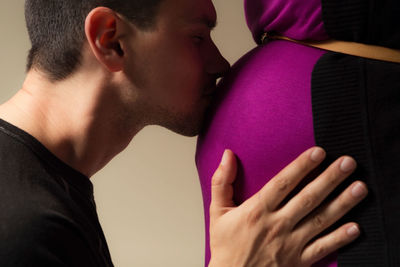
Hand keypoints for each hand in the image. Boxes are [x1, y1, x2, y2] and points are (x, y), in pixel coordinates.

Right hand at [208, 147, 366, 266]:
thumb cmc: (226, 246)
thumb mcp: (217, 212)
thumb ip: (222, 182)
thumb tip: (227, 155)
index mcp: (257, 211)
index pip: (283, 183)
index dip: (301, 166)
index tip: (318, 152)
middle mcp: (277, 225)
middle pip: (308, 198)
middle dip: (330, 178)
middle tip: (348, 163)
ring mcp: (290, 244)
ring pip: (320, 220)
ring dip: (342, 203)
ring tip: (360, 187)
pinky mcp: (299, 260)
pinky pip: (323, 248)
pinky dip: (340, 238)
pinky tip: (355, 227)